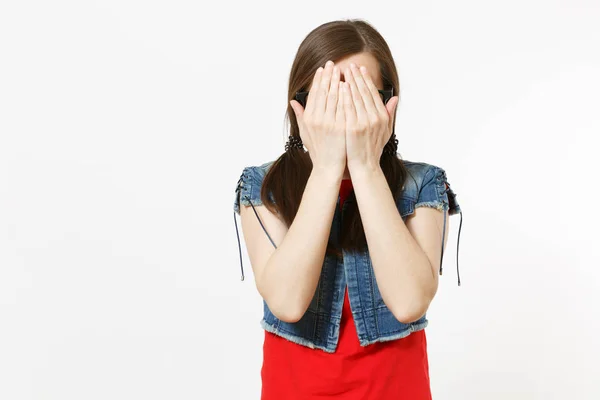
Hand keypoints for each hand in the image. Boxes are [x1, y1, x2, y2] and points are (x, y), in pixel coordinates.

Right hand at [289, 60, 346, 176]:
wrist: (329, 167)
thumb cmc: (319, 151)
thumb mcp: (306, 133)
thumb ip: (300, 116)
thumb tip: (293, 101)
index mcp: (308, 119)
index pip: (314, 94)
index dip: (318, 80)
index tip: (323, 69)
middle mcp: (316, 120)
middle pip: (323, 92)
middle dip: (328, 76)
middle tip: (332, 63)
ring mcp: (329, 123)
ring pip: (333, 97)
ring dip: (337, 81)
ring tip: (342, 70)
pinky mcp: (340, 127)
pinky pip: (343, 107)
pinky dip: (345, 95)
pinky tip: (348, 85)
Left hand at [342, 63, 398, 170]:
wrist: (365, 166)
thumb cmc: (373, 149)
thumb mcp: (385, 131)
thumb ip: (389, 113)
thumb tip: (395, 98)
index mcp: (382, 116)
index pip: (373, 93)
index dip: (367, 80)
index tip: (361, 69)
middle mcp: (375, 118)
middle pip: (364, 92)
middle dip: (357, 77)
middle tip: (350, 65)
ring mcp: (364, 122)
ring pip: (356, 97)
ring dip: (349, 82)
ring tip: (343, 71)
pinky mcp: (353, 128)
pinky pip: (348, 108)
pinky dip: (344, 96)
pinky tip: (340, 87)